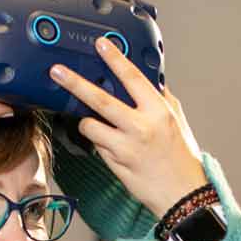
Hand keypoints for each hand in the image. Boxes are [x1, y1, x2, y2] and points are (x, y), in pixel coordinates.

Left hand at [49, 38, 208, 213]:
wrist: (183, 195)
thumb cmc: (181, 157)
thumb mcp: (177, 120)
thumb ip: (160, 98)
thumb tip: (148, 79)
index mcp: (159, 111)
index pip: (133, 78)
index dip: (115, 59)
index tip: (101, 45)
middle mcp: (141, 127)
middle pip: (100, 99)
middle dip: (75, 82)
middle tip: (57, 71)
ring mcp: (125, 146)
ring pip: (90, 124)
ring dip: (86, 120)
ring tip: (92, 120)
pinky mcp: (114, 163)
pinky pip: (96, 144)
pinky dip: (98, 140)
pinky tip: (108, 142)